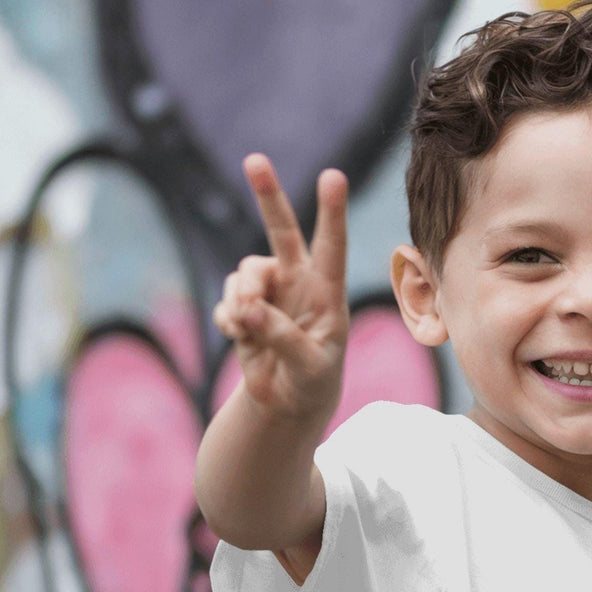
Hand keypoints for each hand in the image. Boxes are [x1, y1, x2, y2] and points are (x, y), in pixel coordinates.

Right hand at [214, 153, 348, 419]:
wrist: (290, 402)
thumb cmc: (313, 382)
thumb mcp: (308, 366)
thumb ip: (282, 337)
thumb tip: (248, 309)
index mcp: (328, 293)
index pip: (332, 248)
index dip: (332, 213)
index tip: (335, 176)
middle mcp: (299, 283)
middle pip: (282, 231)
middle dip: (268, 196)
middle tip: (254, 160)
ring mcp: (270, 291)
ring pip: (244, 273)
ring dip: (241, 299)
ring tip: (248, 328)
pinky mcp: (244, 306)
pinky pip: (227, 301)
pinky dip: (229, 320)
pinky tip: (241, 339)